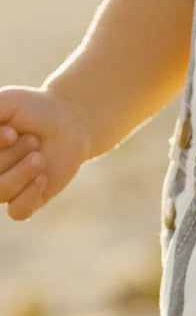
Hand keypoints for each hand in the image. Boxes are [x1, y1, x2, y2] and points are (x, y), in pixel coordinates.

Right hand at [0, 85, 91, 221]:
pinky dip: (28, 195)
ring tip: (40, 157)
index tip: (11, 132)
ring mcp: (7, 187)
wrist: (68, 120)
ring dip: (21, 173)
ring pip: (0, 192)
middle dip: (10, 155)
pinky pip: (18, 212)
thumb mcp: (5, 103)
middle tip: (32, 140)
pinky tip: (43, 178)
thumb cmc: (32, 108)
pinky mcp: (30, 200)